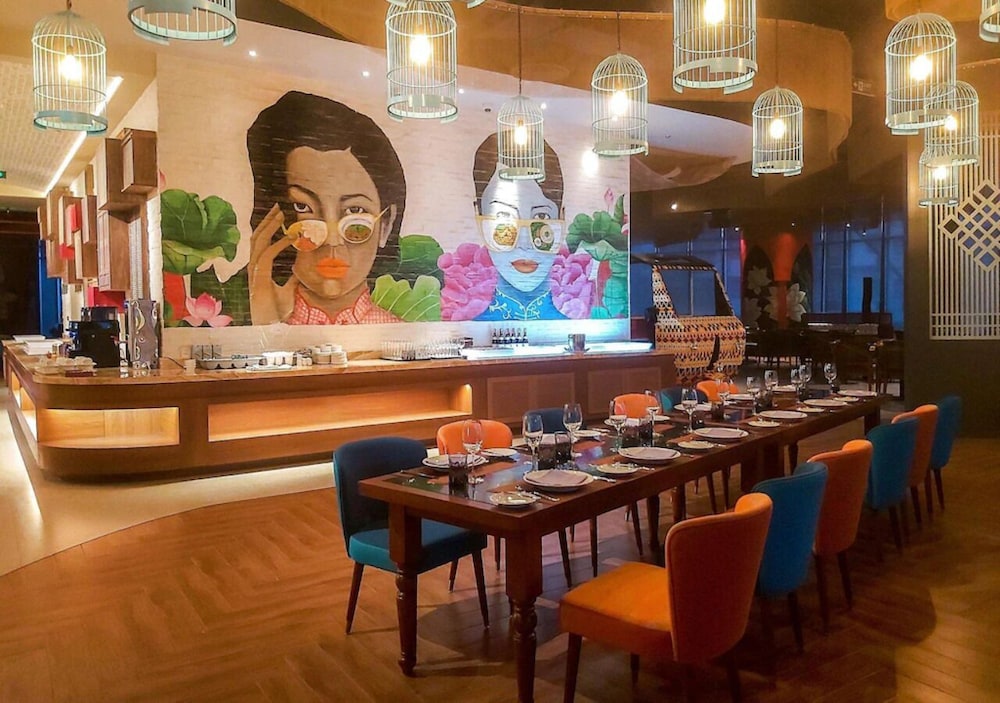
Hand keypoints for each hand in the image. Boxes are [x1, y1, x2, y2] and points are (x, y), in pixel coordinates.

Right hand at [248, 204, 296, 323]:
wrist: (268, 328)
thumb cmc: (276, 312)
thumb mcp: (288, 292)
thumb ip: (292, 281)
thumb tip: (300, 273)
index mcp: (257, 269)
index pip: (260, 242)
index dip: (268, 228)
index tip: (279, 217)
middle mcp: (253, 267)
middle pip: (257, 237)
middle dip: (267, 221)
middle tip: (279, 207)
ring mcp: (254, 271)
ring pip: (259, 241)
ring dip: (271, 226)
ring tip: (281, 214)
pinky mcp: (259, 278)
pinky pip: (268, 255)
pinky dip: (279, 244)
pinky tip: (290, 238)